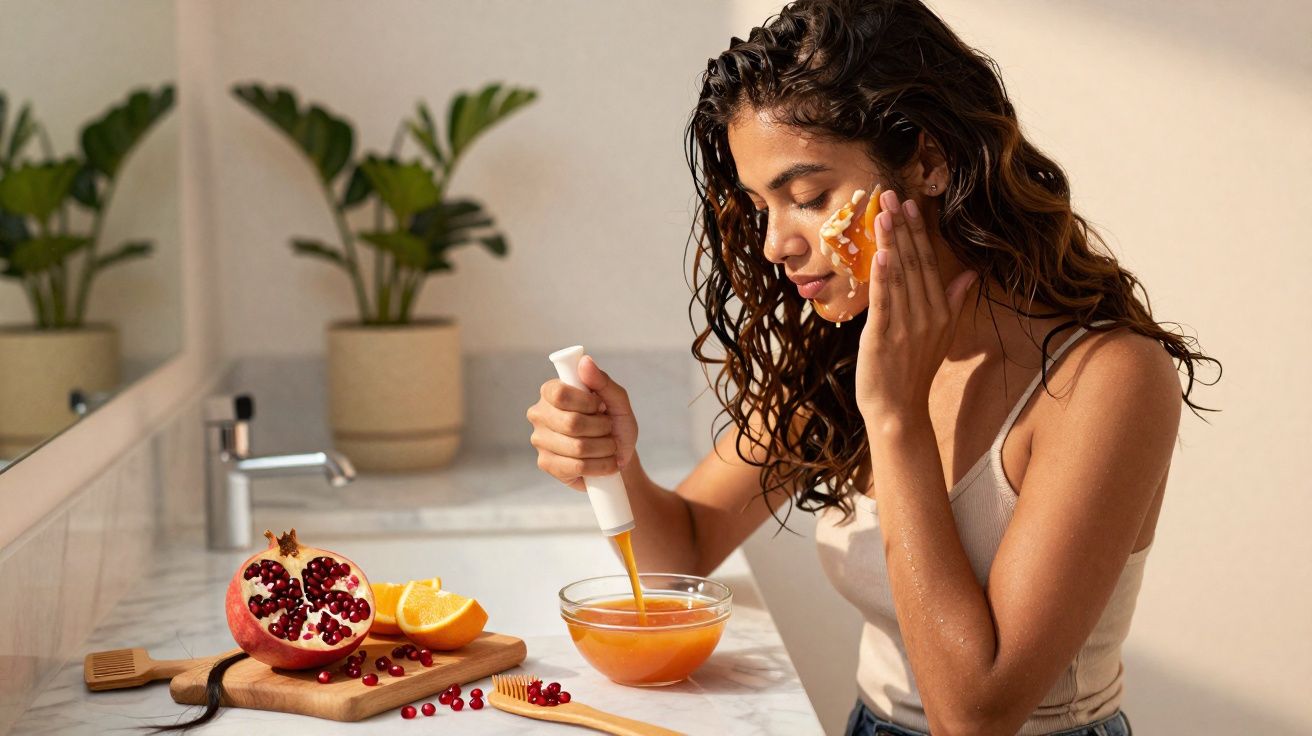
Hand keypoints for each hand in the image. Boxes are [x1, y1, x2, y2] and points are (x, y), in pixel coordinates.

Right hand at [526, 356, 638, 490]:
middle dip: (601, 429)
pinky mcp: (545, 464)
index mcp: (551, 391)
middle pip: (571, 423)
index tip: (600, 407)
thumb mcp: (617, 401)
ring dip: (604, 448)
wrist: (618, 456)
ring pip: (577, 448)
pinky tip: (606, 463)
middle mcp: (539, 414)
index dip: (587, 403)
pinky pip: (576, 467)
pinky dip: (600, 466)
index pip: (560, 394)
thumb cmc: (615, 424)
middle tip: (608, 429)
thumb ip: (602, 381)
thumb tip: (585, 361)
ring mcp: (539, 440)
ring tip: (609, 446)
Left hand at [857, 190, 977, 421]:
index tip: (911, 203)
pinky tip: (881, 254)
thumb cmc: (915, 372)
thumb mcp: (942, 335)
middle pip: (915, 262)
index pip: (930, 262)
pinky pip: (885, 302)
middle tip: (893, 195)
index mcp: (940, 311)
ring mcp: (905, 326)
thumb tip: (970, 274)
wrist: (898, 410)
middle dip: (904, 227)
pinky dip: (883, 278)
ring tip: (883, 212)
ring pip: (899, 276)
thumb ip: (954, 301)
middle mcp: (926, 315)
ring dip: (891, 243)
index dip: (919, 232)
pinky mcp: (883, 337)